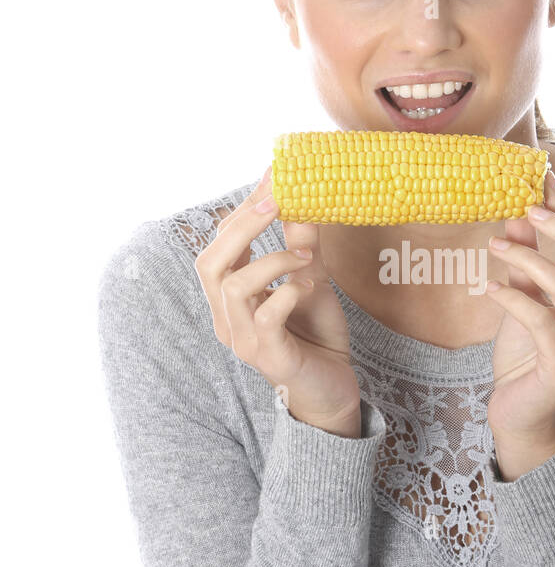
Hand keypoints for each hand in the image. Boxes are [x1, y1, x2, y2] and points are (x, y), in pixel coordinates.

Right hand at [194, 166, 360, 434]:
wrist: (333, 390)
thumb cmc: (316, 336)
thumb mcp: (311, 280)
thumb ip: (302, 244)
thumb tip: (303, 197)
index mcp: (230, 296)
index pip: (223, 244)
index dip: (244, 208)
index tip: (273, 176)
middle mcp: (226, 317)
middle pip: (210, 262)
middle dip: (242, 226)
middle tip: (276, 200)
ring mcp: (243, 339)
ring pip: (232, 287)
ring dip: (270, 261)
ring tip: (304, 256)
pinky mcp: (268, 357)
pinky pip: (265, 317)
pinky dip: (286, 293)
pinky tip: (307, 288)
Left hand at [484, 167, 554, 475]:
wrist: (520, 413)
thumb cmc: (527, 354)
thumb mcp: (527, 298)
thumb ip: (528, 260)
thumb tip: (517, 213)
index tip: (542, 182)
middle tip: (527, 207)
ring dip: (529, 260)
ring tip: (495, 244)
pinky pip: (542, 321)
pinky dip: (514, 297)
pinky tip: (490, 286)